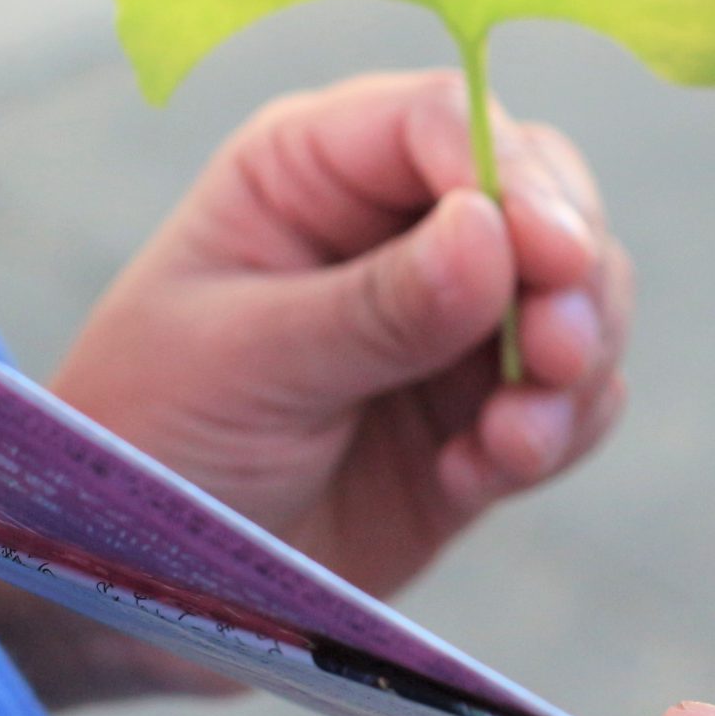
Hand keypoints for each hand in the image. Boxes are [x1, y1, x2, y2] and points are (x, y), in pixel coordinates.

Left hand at [0, 70, 629, 705]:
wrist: (133, 594)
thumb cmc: (146, 442)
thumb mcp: (245, 362)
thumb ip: (376, 305)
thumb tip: (495, 235)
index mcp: (312, 170)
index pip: (447, 121)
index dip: (517, 177)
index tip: (551, 255)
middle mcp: (397, 225)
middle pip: (544, 195)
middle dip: (570, 273)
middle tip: (556, 353)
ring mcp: (450, 321)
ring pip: (581, 297)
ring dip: (574, 365)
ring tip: (515, 440)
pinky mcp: (482, 412)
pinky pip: (572, 399)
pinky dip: (554, 432)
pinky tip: (483, 474)